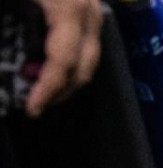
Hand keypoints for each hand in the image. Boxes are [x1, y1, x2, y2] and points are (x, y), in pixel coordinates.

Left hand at [25, 0, 102, 117]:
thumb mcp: (15, 2)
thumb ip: (14, 25)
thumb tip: (17, 66)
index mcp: (71, 9)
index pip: (63, 61)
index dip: (48, 88)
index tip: (32, 108)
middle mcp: (91, 16)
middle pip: (83, 68)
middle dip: (60, 93)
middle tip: (36, 106)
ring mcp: (95, 14)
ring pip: (90, 62)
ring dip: (68, 82)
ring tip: (44, 92)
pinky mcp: (92, 12)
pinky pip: (88, 48)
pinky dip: (72, 65)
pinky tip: (52, 69)